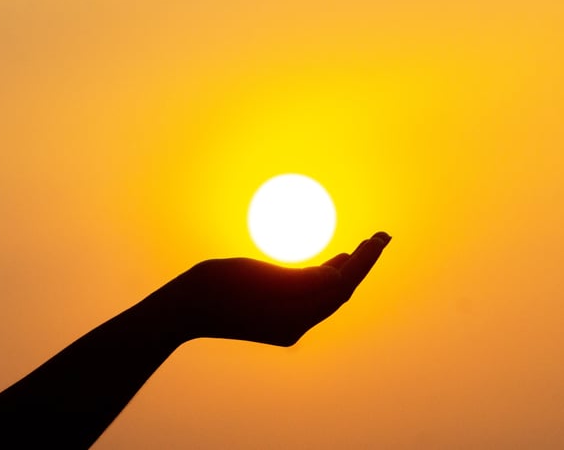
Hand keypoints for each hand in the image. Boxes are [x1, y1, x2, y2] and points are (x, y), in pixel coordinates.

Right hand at [167, 232, 390, 346]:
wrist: (181, 309)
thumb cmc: (216, 285)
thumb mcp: (261, 275)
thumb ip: (303, 278)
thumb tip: (338, 274)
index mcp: (294, 318)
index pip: (342, 286)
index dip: (364, 261)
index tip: (381, 237)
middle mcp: (296, 327)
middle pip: (340, 293)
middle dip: (362, 264)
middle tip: (382, 236)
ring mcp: (286, 325)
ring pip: (327, 297)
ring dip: (346, 271)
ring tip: (365, 247)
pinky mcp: (277, 320)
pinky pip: (311, 299)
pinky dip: (324, 279)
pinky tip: (333, 262)